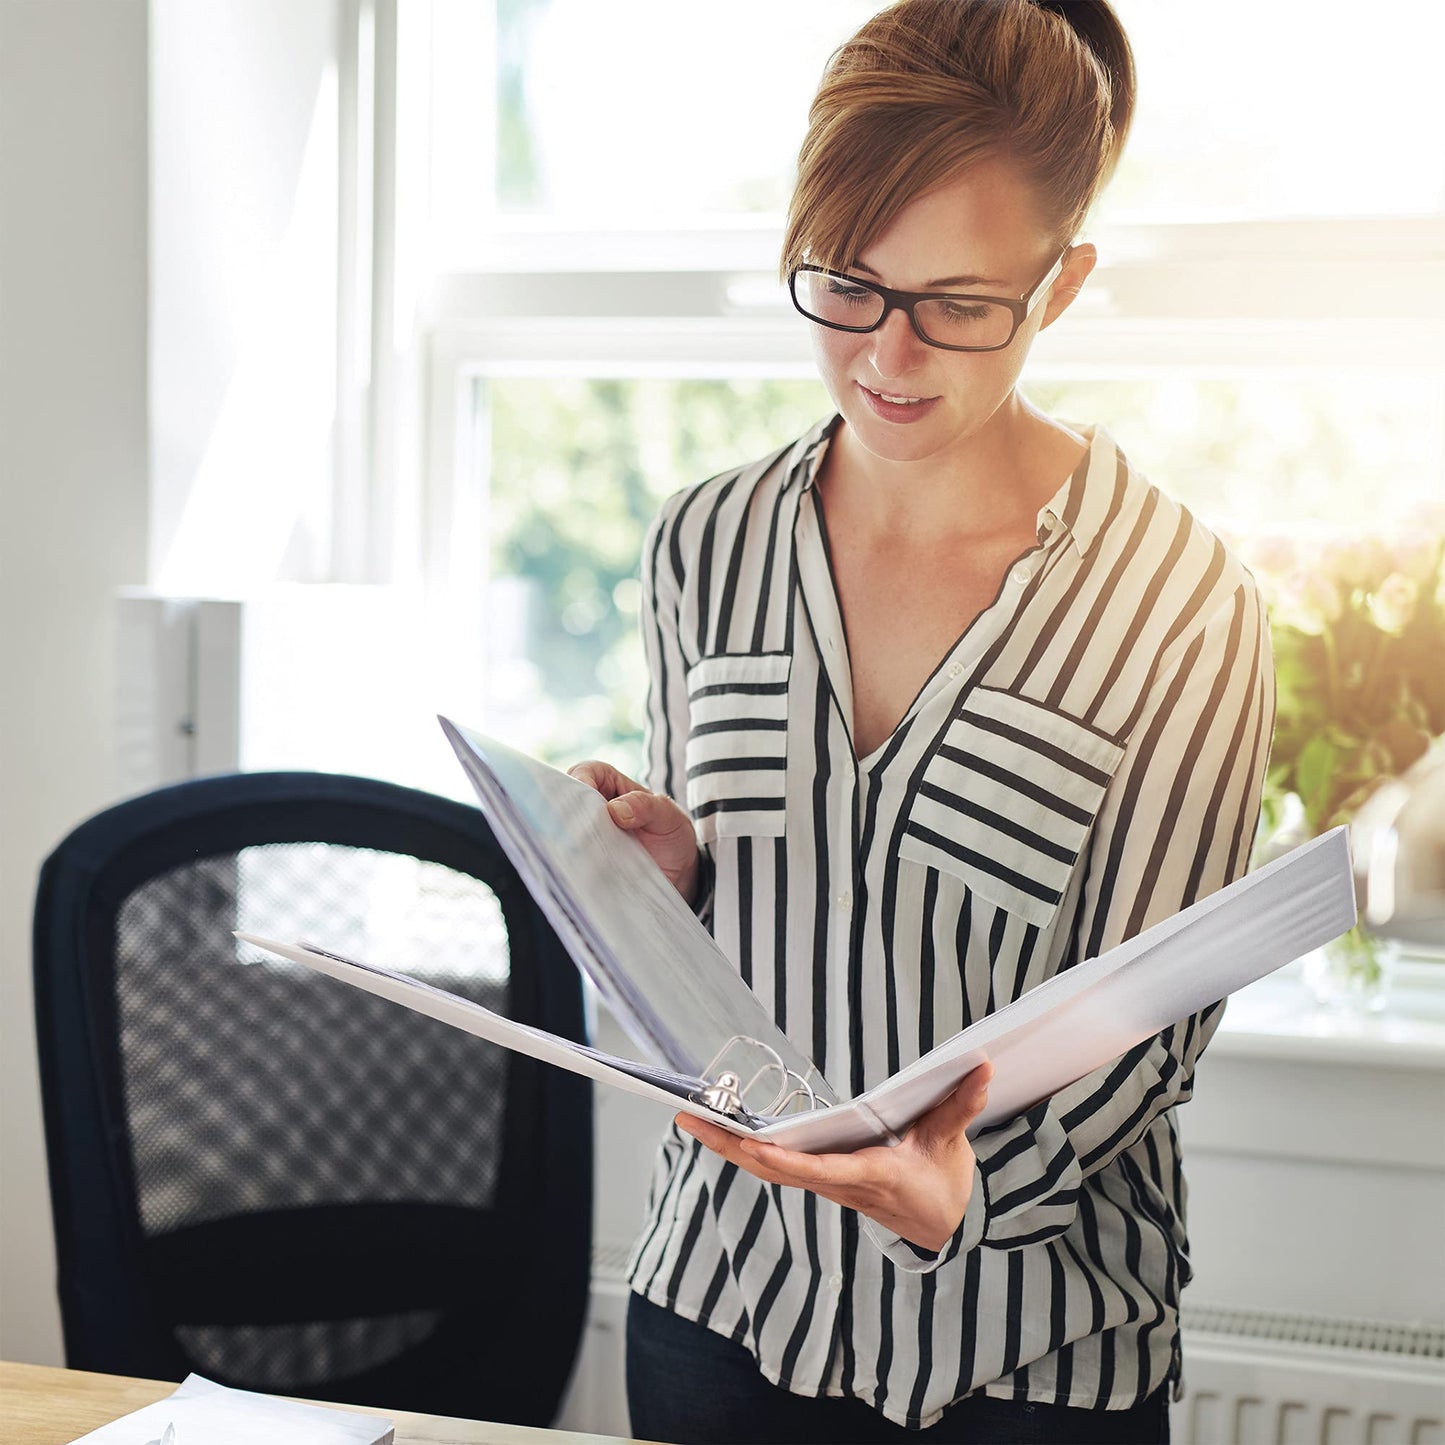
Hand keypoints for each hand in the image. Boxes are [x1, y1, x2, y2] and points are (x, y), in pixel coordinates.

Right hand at [568, 760, 701, 903]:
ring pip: (565, 828)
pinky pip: (572, 855)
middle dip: (567, 811)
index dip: (581, 779)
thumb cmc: (672, 835)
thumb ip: (647, 806)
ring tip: (579, 849)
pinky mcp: (587, 859)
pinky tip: (580, 866)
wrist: (679, 875)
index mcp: (611, 785)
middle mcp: (594, 807)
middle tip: (578, 827)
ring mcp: (588, 834)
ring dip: (569, 837)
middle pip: (566, 799)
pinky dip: (573, 859)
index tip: (584, 796)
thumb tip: (615, 810)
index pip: (586, 771)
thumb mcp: (668, 816)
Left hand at [675, 1061, 994, 1252]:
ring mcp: (824, 1182)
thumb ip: (961, 1106)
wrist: (940, 1226)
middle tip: (686, 1117)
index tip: (752, 1145)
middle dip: (727, 1145)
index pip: (817, 1171)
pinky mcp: (820, 1178)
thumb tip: (981, 1067)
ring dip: (728, 1146)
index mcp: (868, 1175)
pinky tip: (724, 1130)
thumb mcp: (952, 1144)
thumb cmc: (941, 1184)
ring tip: (690, 1117)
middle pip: (772, 1168)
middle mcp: (837, 1183)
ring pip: (767, 1167)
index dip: (783, 1160)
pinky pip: (775, 1165)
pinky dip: (746, 1148)